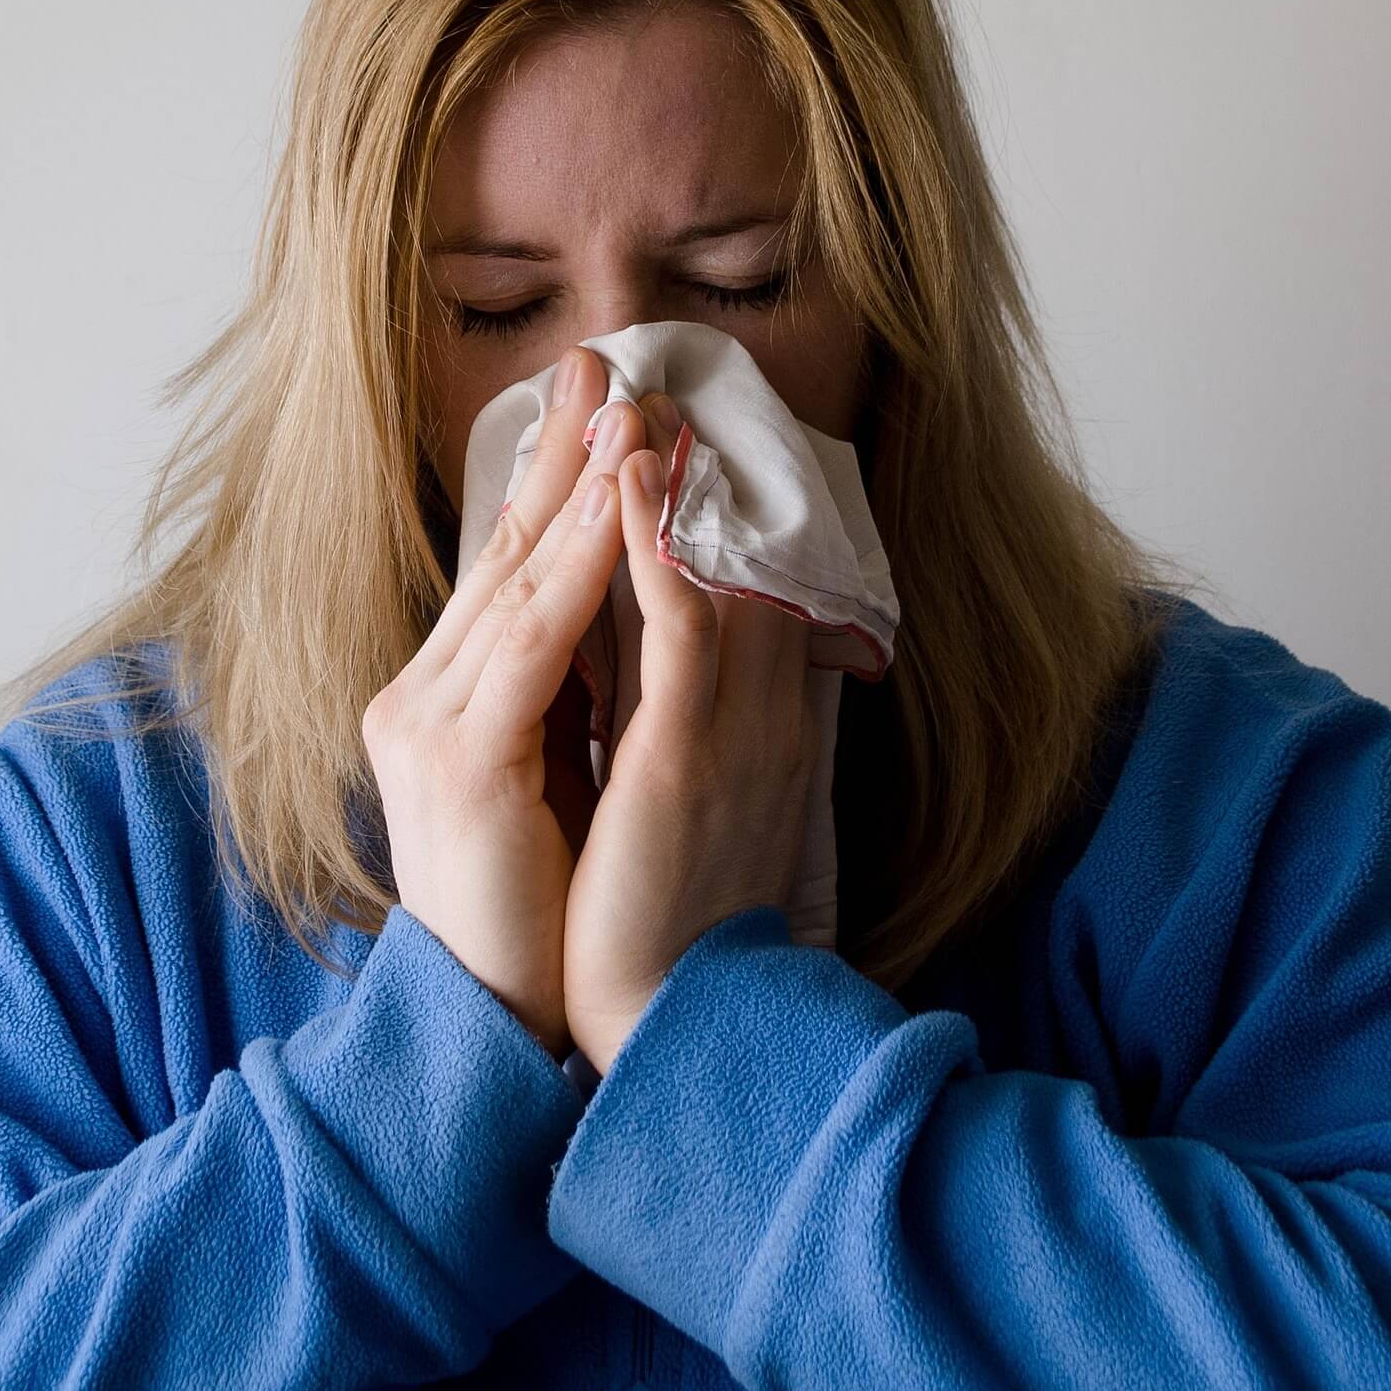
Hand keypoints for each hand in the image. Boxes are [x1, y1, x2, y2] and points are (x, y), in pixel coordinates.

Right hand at [362, 346, 640, 1060]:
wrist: (499, 1020)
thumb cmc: (541, 902)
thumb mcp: (550, 772)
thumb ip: (567, 691)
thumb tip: (624, 611)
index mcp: (442, 698)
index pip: (500, 571)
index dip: (549, 483)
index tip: (596, 407)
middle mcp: (419, 696)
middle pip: (498, 552)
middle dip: (558, 454)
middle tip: (603, 363)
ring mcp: (428, 724)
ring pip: (513, 583)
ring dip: (577, 490)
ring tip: (626, 411)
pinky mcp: (460, 760)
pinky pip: (532, 644)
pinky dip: (578, 568)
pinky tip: (617, 509)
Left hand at [563, 396, 820, 1072]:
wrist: (659, 1017)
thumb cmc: (660, 907)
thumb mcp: (679, 789)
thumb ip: (673, 711)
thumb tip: (643, 647)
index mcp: (750, 714)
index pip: (728, 579)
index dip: (697, 501)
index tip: (664, 428)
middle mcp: (756, 704)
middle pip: (723, 554)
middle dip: (681, 463)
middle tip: (647, 372)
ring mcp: (728, 724)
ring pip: (706, 568)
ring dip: (671, 477)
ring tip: (633, 392)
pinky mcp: (687, 752)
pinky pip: (678, 627)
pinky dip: (659, 547)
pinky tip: (636, 477)